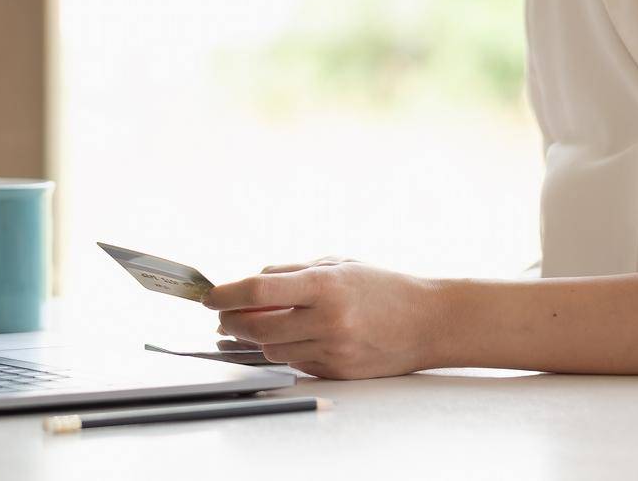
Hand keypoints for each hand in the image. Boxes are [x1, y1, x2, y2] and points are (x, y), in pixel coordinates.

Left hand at [203, 257, 444, 378]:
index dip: (227, 294)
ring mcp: (333, 350)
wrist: (427, 321)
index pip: (259, 291)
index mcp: (326, 285)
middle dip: (232, 322)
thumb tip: (252, 282)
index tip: (210, 296)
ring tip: (259, 325)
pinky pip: (296, 364)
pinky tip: (292, 338)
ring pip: (273, 350)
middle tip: (223, 316)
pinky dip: (287, 351)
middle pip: (258, 327)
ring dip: (258, 338)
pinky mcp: (338, 372)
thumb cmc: (383, 286)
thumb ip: (293, 272)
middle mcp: (328, 319)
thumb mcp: (339, 264)